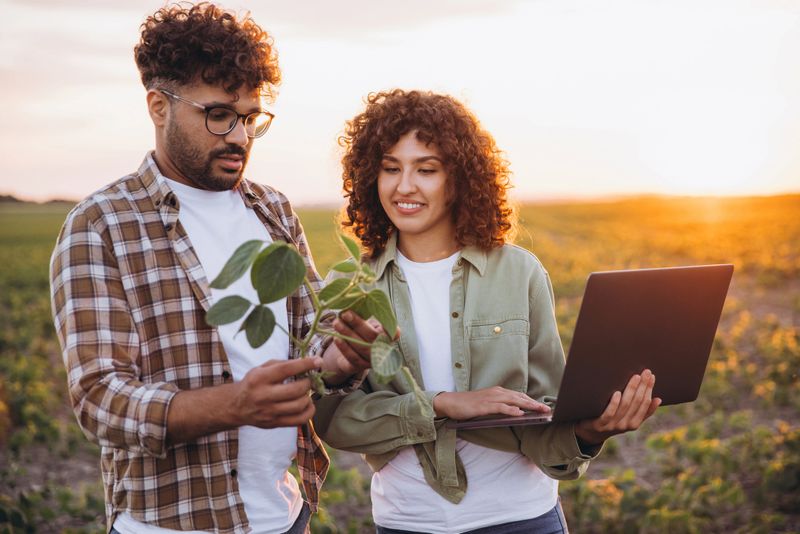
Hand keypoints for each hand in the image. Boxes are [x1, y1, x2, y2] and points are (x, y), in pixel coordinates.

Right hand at [232, 357, 321, 427]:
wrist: (236, 406)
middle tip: (309, 379)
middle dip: (308, 382)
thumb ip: (281, 364)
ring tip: (306, 392)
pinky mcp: (274, 423)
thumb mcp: (261, 368)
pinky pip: (299, 420)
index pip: (286, 369)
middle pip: (295, 390)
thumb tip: (305, 363)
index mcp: (260, 378)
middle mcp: (264, 396)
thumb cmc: (253, 383)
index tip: (318, 361)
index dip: (305, 364)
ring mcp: (269, 412)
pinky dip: (309, 411)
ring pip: (299, 406)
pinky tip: (307, 404)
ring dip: (308, 396)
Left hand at [321, 311, 390, 384]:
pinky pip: (353, 357)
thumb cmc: (361, 331)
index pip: (395, 333)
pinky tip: (336, 338)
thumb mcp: (365, 322)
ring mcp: (372, 359)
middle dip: (358, 324)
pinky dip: (344, 347)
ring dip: (347, 334)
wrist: (351, 351)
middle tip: (345, 314)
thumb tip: (354, 300)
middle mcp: (383, 349)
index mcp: (388, 336)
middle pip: (372, 337)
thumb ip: (364, 314)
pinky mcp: (361, 366)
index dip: (392, 329)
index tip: (384, 321)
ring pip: (361, 347)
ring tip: (336, 323)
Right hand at [433, 386, 551, 419]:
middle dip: (535, 403)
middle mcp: (496, 392)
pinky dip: (510, 410)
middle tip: (548, 410)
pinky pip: (500, 407)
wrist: (450, 402)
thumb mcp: (487, 404)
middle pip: (519, 397)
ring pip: (513, 400)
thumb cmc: (468, 405)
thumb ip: (501, 407)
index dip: (532, 401)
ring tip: (539, 411)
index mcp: (498, 392)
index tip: (544, 407)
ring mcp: (490, 398)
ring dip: (527, 405)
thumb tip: (517, 414)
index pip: (519, 396)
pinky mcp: (483, 405)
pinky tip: (519, 413)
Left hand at [574, 369, 661, 445]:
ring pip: (625, 406)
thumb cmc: (611, 420)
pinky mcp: (599, 424)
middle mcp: (625, 425)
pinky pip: (608, 414)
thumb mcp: (627, 418)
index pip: (645, 404)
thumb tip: (658, 399)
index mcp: (634, 423)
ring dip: (631, 390)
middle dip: (643, 386)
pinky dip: (614, 403)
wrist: (590, 432)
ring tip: (635, 377)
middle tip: (646, 372)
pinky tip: (617, 393)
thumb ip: (642, 411)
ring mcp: (612, 425)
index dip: (649, 390)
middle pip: (637, 403)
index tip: (652, 376)